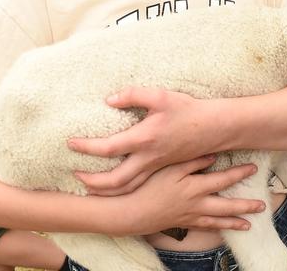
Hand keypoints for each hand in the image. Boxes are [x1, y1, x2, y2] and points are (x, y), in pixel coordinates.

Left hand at [69, 87, 221, 195]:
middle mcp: (147, 158)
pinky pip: (137, 185)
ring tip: (90, 187)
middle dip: (92, 182)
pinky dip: (122, 189)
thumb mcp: (160, 96)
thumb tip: (109, 100)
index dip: (87, 147)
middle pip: (114, 181)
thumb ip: (132, 95)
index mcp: (144, 139)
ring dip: (105, 191)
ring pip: (127, 188)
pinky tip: (114, 185)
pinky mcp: (161, 168)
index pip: (108, 148)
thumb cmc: (187, 110)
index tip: (71, 143)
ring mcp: (155, 166)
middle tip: (76, 176)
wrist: (214, 128)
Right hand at [118, 155, 264, 234]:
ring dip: (235, 222)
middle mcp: (197, 204)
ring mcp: (191, 216)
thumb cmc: (149, 186)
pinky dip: (217, 230)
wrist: (133, 211)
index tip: (253, 168)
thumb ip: (192, 161)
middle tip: (262, 205)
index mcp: (195, 187)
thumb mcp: (169, 168)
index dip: (239, 173)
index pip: (223, 179)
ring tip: (249, 224)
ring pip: (219, 221)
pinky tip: (223, 230)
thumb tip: (213, 154)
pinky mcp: (183, 224)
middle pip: (227, 206)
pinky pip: (205, 228)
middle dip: (246, 205)